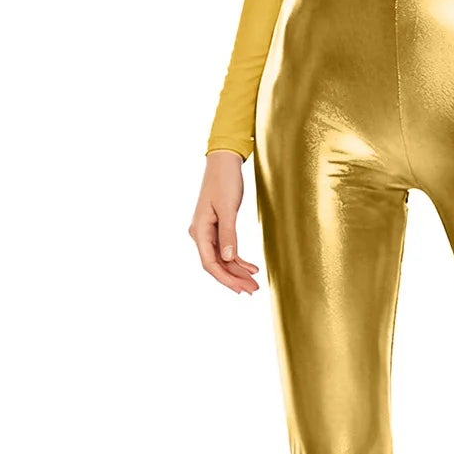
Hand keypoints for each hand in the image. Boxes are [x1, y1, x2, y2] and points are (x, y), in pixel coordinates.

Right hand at [192, 150, 261, 294]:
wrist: (224, 163)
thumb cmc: (224, 181)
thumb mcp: (228, 208)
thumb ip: (228, 233)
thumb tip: (228, 258)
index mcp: (199, 230)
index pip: (210, 263)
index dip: (226, 279)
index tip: (241, 289)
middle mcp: (200, 233)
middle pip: (216, 264)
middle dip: (234, 279)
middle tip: (253, 290)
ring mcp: (208, 232)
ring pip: (222, 259)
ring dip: (237, 272)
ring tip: (254, 283)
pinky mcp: (217, 228)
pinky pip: (226, 249)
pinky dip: (238, 260)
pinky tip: (251, 268)